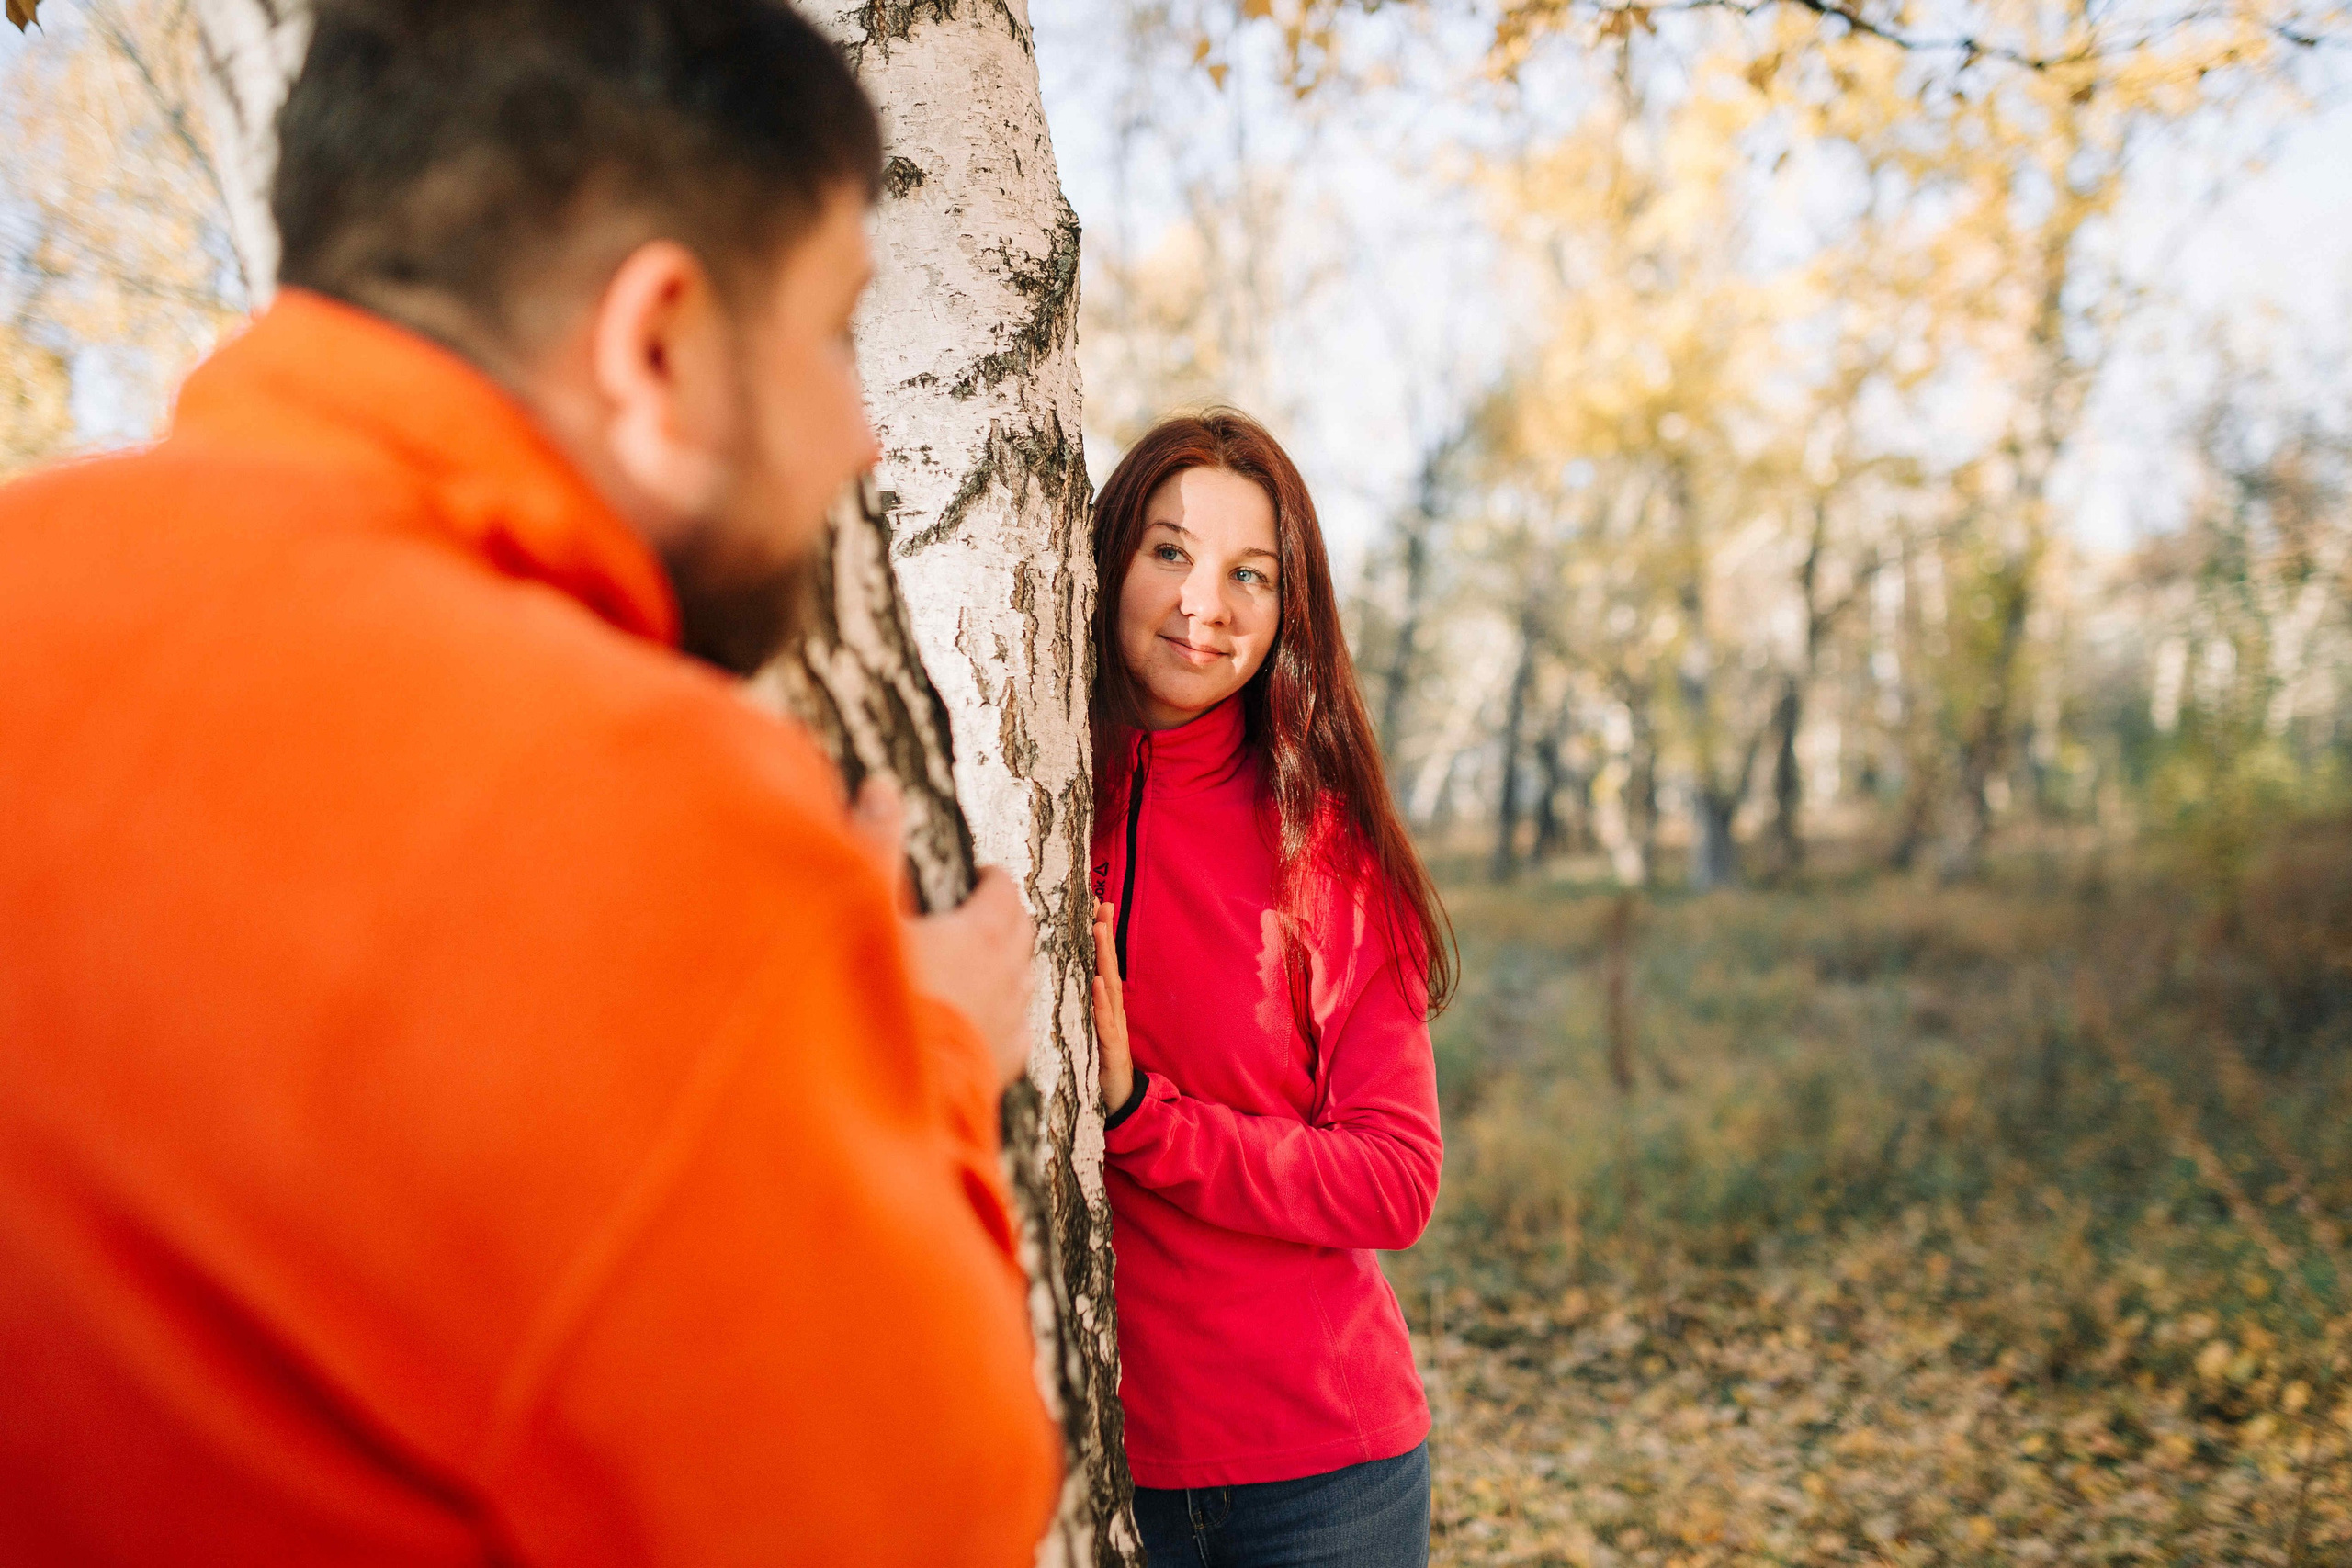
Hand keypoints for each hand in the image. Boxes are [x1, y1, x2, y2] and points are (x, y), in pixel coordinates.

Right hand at [852, 776, 1034, 1087]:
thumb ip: (876, 849)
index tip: (983, 874)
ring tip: (989, 963)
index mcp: (980, 935)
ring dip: (1010, 967)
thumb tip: (882, 788)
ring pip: (1024, 984)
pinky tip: (993, 1021)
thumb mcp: (870, 915)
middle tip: (991, 909)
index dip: (994, 879)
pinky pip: (1018, 1032)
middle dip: (1009, 917)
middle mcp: (1006, 978)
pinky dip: (1008, 1017)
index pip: (1004, 893)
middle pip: (1022, 935)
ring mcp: (1008, 1026)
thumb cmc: (877, 996)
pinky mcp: (1001, 1068)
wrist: (887, 1094)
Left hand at [1091, 900, 1133, 1111]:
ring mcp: (1114, 1029)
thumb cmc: (1097, 1067)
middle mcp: (1112, 1012)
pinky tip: (1099, 983)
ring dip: (1105, 958)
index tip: (1098, 906)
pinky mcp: (1111, 1049)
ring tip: (1100, 931)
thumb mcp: (1084, 1034)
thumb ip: (1077, 1011)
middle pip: (1109, 968)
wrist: (1119, 1104)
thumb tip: (1051, 987)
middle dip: (1106, 936)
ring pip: (1110, 987)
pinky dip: (1103, 1002)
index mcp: (1104, 1008)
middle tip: (1102, 907)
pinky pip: (1105, 1022)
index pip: (1102, 965)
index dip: (1101, 937)